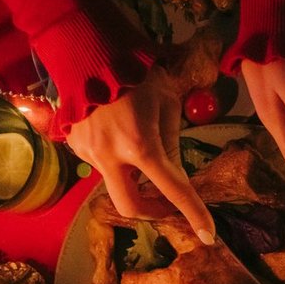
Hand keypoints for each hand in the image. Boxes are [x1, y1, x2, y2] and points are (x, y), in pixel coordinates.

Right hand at [65, 64, 215, 241]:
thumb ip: (171, 143)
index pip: (173, 190)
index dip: (194, 213)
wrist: (87, 49)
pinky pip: (101, 164)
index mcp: (140, 145)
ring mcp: (88, 153)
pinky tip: (118, 133)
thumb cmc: (137, 71)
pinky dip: (117, 160)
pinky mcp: (75, 145)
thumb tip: (174, 174)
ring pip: (116, 183)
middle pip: (131, 207)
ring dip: (135, 179)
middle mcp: (110, 156)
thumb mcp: (166, 102)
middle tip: (168, 201)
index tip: (209, 234)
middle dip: (154, 210)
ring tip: (142, 149)